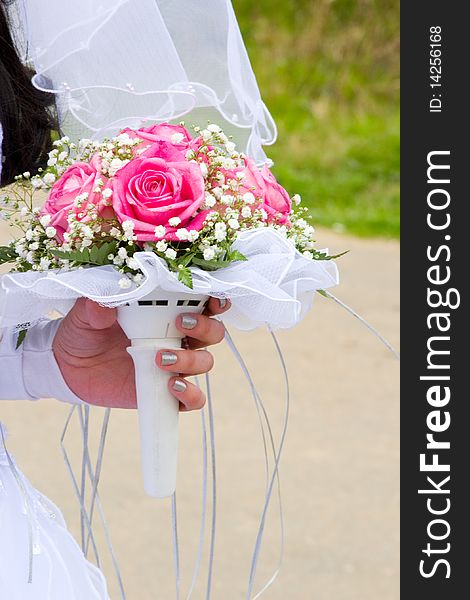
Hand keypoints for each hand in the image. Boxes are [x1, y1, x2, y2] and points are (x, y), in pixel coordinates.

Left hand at [52, 297, 229, 409]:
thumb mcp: (84, 314)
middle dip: (204, 328)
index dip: (216, 301)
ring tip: (159, 358)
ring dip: (190, 359)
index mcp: (166, 312)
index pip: (203, 304)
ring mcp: (174, 365)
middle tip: (181, 324)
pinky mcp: (166, 392)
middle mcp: (177, 337)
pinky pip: (194, 398)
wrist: (68, 367)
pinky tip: (171, 386)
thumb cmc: (85, 331)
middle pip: (213, 332)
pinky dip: (191, 393)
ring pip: (205, 362)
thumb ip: (94, 307)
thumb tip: (103, 304)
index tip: (212, 301)